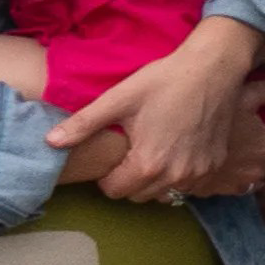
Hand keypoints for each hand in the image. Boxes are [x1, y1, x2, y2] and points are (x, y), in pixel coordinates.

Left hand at [50, 20, 264, 202]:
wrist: (214, 69)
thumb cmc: (164, 81)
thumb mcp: (119, 99)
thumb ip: (83, 125)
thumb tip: (49, 142)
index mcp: (147, 164)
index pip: (113, 190)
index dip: (105, 174)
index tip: (112, 152)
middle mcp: (175, 176)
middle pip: (137, 195)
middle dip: (128, 180)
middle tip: (129, 151)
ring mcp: (199, 174)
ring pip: (163, 193)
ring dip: (153, 180)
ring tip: (152, 150)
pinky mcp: (215, 166)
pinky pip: (188, 185)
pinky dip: (178, 175)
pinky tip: (176, 150)